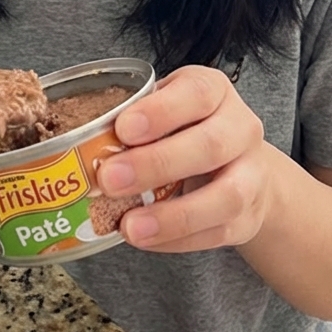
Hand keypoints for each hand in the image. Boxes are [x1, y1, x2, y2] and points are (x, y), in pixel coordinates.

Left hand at [97, 65, 272, 252]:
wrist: (239, 162)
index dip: (160, 112)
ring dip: (173, 215)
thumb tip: (79, 143)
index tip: (122, 128)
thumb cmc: (185, 128)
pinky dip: (177, 240)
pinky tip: (144, 238)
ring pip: (226, 196)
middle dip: (157, 164)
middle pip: (210, 146)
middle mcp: (241, 128)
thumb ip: (134, 120)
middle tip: (109, 179)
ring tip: (129, 226)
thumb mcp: (163, 109)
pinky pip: (217, 233)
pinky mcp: (248, 217)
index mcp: (214, 91)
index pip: (196, 93)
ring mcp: (252, 174)